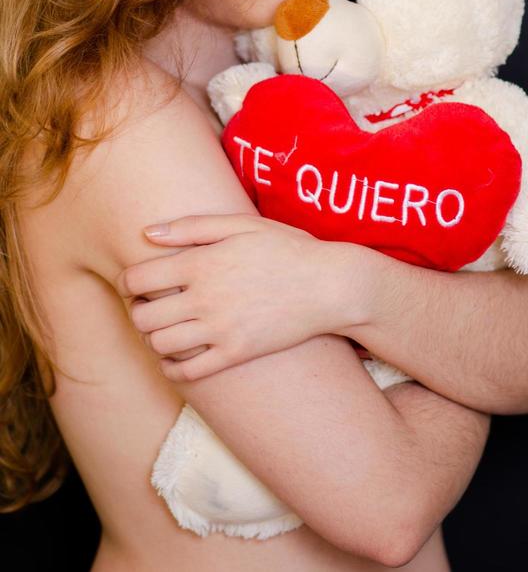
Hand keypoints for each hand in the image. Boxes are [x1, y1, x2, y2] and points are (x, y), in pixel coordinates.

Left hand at [116, 214, 361, 380]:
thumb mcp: (240, 225)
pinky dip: (172, 367)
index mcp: (201, 264)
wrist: (329, 286)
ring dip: (153, 337)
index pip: (138, 279)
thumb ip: (192, 227)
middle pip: (143, 316)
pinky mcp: (235, 354)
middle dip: (138, 310)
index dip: (128, 282)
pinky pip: (187, 371)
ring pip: (160, 344)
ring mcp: (219, 330)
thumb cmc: (286, 248)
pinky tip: (176, 357)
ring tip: (165, 328)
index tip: (135, 283)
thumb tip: (147, 233)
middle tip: (150, 305)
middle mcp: (204, 299)